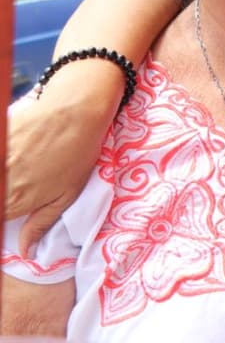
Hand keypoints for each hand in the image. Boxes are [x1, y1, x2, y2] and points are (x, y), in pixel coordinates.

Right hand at [6, 65, 120, 255]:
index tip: (11, 207)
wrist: (76, 112)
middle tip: (16, 186)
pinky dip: (2, 156)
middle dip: (4, 196)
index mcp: (16, 202)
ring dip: (3, 178)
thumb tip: (25, 252)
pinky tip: (10, 155)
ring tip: (15, 171)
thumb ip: (40, 224)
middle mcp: (2, 183)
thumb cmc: (77, 153)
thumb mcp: (67, 194)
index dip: (3, 215)